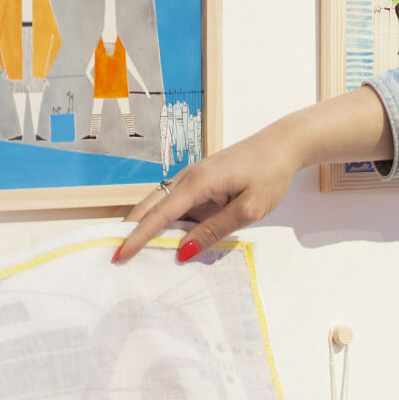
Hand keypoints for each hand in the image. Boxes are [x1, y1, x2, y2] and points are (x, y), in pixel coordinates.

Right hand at [118, 121, 301, 262]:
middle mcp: (189, 177)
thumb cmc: (269, 174)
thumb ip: (214, 231)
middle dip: (131, 229)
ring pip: (160, 203)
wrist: (283, 144)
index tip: (121, 255)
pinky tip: (160, 235)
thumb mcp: (248, 210)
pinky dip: (162, 218)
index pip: (160, 215)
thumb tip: (184, 252)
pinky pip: (174, 202)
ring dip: (144, 223)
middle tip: (115, 253)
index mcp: (198, 183)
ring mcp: (193, 177)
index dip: (139, 237)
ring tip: (130, 247)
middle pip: (150, 205)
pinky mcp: (200, 181)